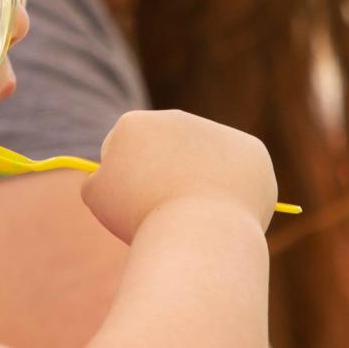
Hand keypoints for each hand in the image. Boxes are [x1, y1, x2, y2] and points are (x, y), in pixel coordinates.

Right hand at [82, 110, 277, 243]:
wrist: (198, 230)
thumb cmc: (142, 217)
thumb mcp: (99, 199)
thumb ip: (96, 177)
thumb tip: (106, 172)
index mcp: (132, 123)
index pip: (125, 150)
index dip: (127, 181)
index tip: (135, 204)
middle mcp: (176, 117)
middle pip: (166, 152)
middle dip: (165, 176)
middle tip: (166, 212)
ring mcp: (217, 130)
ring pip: (205, 162)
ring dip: (200, 183)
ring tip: (197, 215)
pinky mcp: (252, 150)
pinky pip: (239, 174)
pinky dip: (233, 193)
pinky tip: (224, 210)